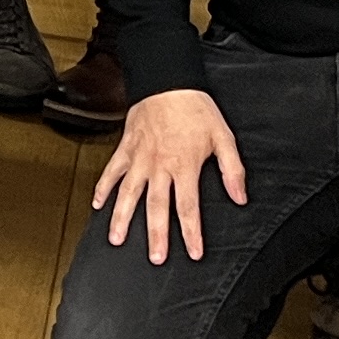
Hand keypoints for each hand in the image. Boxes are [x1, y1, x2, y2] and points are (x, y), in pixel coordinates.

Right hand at [92, 84, 246, 261]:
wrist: (168, 80)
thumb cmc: (197, 109)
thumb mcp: (223, 136)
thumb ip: (233, 169)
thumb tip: (240, 197)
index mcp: (185, 165)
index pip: (188, 207)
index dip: (191, 232)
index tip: (193, 253)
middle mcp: (159, 165)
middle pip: (157, 206)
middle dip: (156, 234)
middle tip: (155, 258)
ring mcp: (139, 158)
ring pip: (128, 193)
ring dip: (122, 218)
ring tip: (116, 239)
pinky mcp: (126, 148)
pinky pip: (111, 171)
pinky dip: (103, 188)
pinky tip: (97, 204)